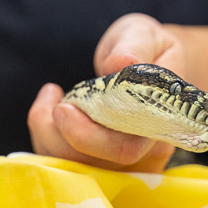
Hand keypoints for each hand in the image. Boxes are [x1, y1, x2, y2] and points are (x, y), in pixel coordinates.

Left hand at [27, 13, 185, 172]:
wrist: (155, 67)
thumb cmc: (148, 50)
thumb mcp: (144, 35)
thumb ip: (134, 46)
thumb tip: (121, 61)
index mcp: (161, 124)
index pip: (125, 148)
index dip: (89, 136)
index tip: (63, 107)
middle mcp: (145, 155)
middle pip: (94, 168)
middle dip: (59, 136)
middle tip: (53, 97)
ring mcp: (123, 166)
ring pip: (75, 171)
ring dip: (48, 136)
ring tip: (51, 96)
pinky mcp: (102, 166)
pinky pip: (67, 168)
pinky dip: (47, 140)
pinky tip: (48, 109)